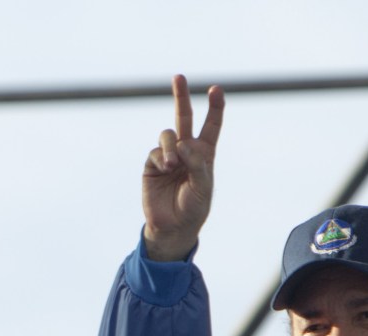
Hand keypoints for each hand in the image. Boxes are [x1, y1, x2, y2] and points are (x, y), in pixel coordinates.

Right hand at [142, 74, 224, 261]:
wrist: (172, 226)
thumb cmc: (193, 208)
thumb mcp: (203, 187)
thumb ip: (198, 164)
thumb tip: (183, 144)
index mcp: (204, 154)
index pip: (211, 126)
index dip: (214, 108)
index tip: (216, 90)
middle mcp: (186, 150)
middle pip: (185, 117)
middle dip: (181, 96)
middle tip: (179, 77)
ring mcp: (168, 156)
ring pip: (168, 134)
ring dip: (171, 145)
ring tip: (173, 164)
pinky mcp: (152, 164)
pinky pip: (156, 151)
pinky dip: (162, 158)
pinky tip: (165, 169)